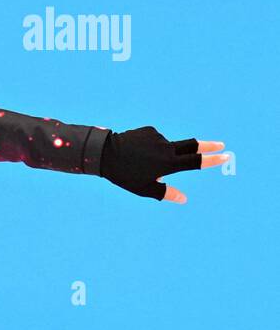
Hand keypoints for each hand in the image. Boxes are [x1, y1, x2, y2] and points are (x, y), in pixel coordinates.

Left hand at [99, 126, 227, 203]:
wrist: (103, 153)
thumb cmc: (124, 175)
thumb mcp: (144, 188)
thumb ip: (166, 193)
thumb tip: (184, 199)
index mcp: (167, 164)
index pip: (195, 162)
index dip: (212, 160)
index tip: (226, 156)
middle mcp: (166, 148)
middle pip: (192, 146)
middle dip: (208, 145)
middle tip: (221, 144)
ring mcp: (158, 137)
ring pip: (165, 148)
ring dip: (159, 155)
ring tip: (138, 162)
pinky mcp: (149, 130)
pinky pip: (154, 140)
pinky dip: (151, 147)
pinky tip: (136, 152)